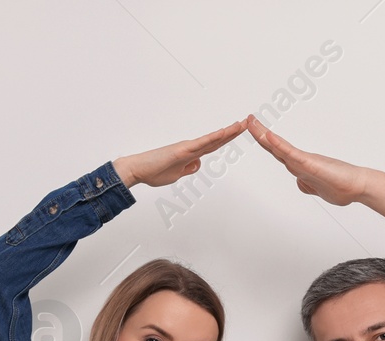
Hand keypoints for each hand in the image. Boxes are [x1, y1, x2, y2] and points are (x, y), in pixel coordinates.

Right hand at [113, 121, 245, 188]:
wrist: (137, 170)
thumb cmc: (153, 172)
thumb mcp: (177, 175)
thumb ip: (189, 168)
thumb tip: (198, 163)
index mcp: (191, 154)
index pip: (214, 145)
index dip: (227, 138)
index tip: (239, 131)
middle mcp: (191, 148)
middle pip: (217, 139)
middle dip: (233, 132)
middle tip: (247, 122)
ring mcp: (187, 148)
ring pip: (212, 139)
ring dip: (227, 132)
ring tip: (241, 124)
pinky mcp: (182, 150)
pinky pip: (201, 143)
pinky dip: (213, 138)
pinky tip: (224, 133)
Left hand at [245, 115, 371, 205]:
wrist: (359, 186)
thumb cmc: (343, 187)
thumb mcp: (318, 190)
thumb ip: (308, 185)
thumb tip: (300, 183)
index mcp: (300, 167)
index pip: (278, 153)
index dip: (266, 142)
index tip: (256, 131)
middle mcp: (300, 162)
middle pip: (274, 146)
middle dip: (259, 133)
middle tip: (249, 119)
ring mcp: (304, 162)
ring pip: (279, 147)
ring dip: (264, 135)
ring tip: (252, 122)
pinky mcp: (310, 164)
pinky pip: (291, 153)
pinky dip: (279, 145)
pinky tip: (269, 137)